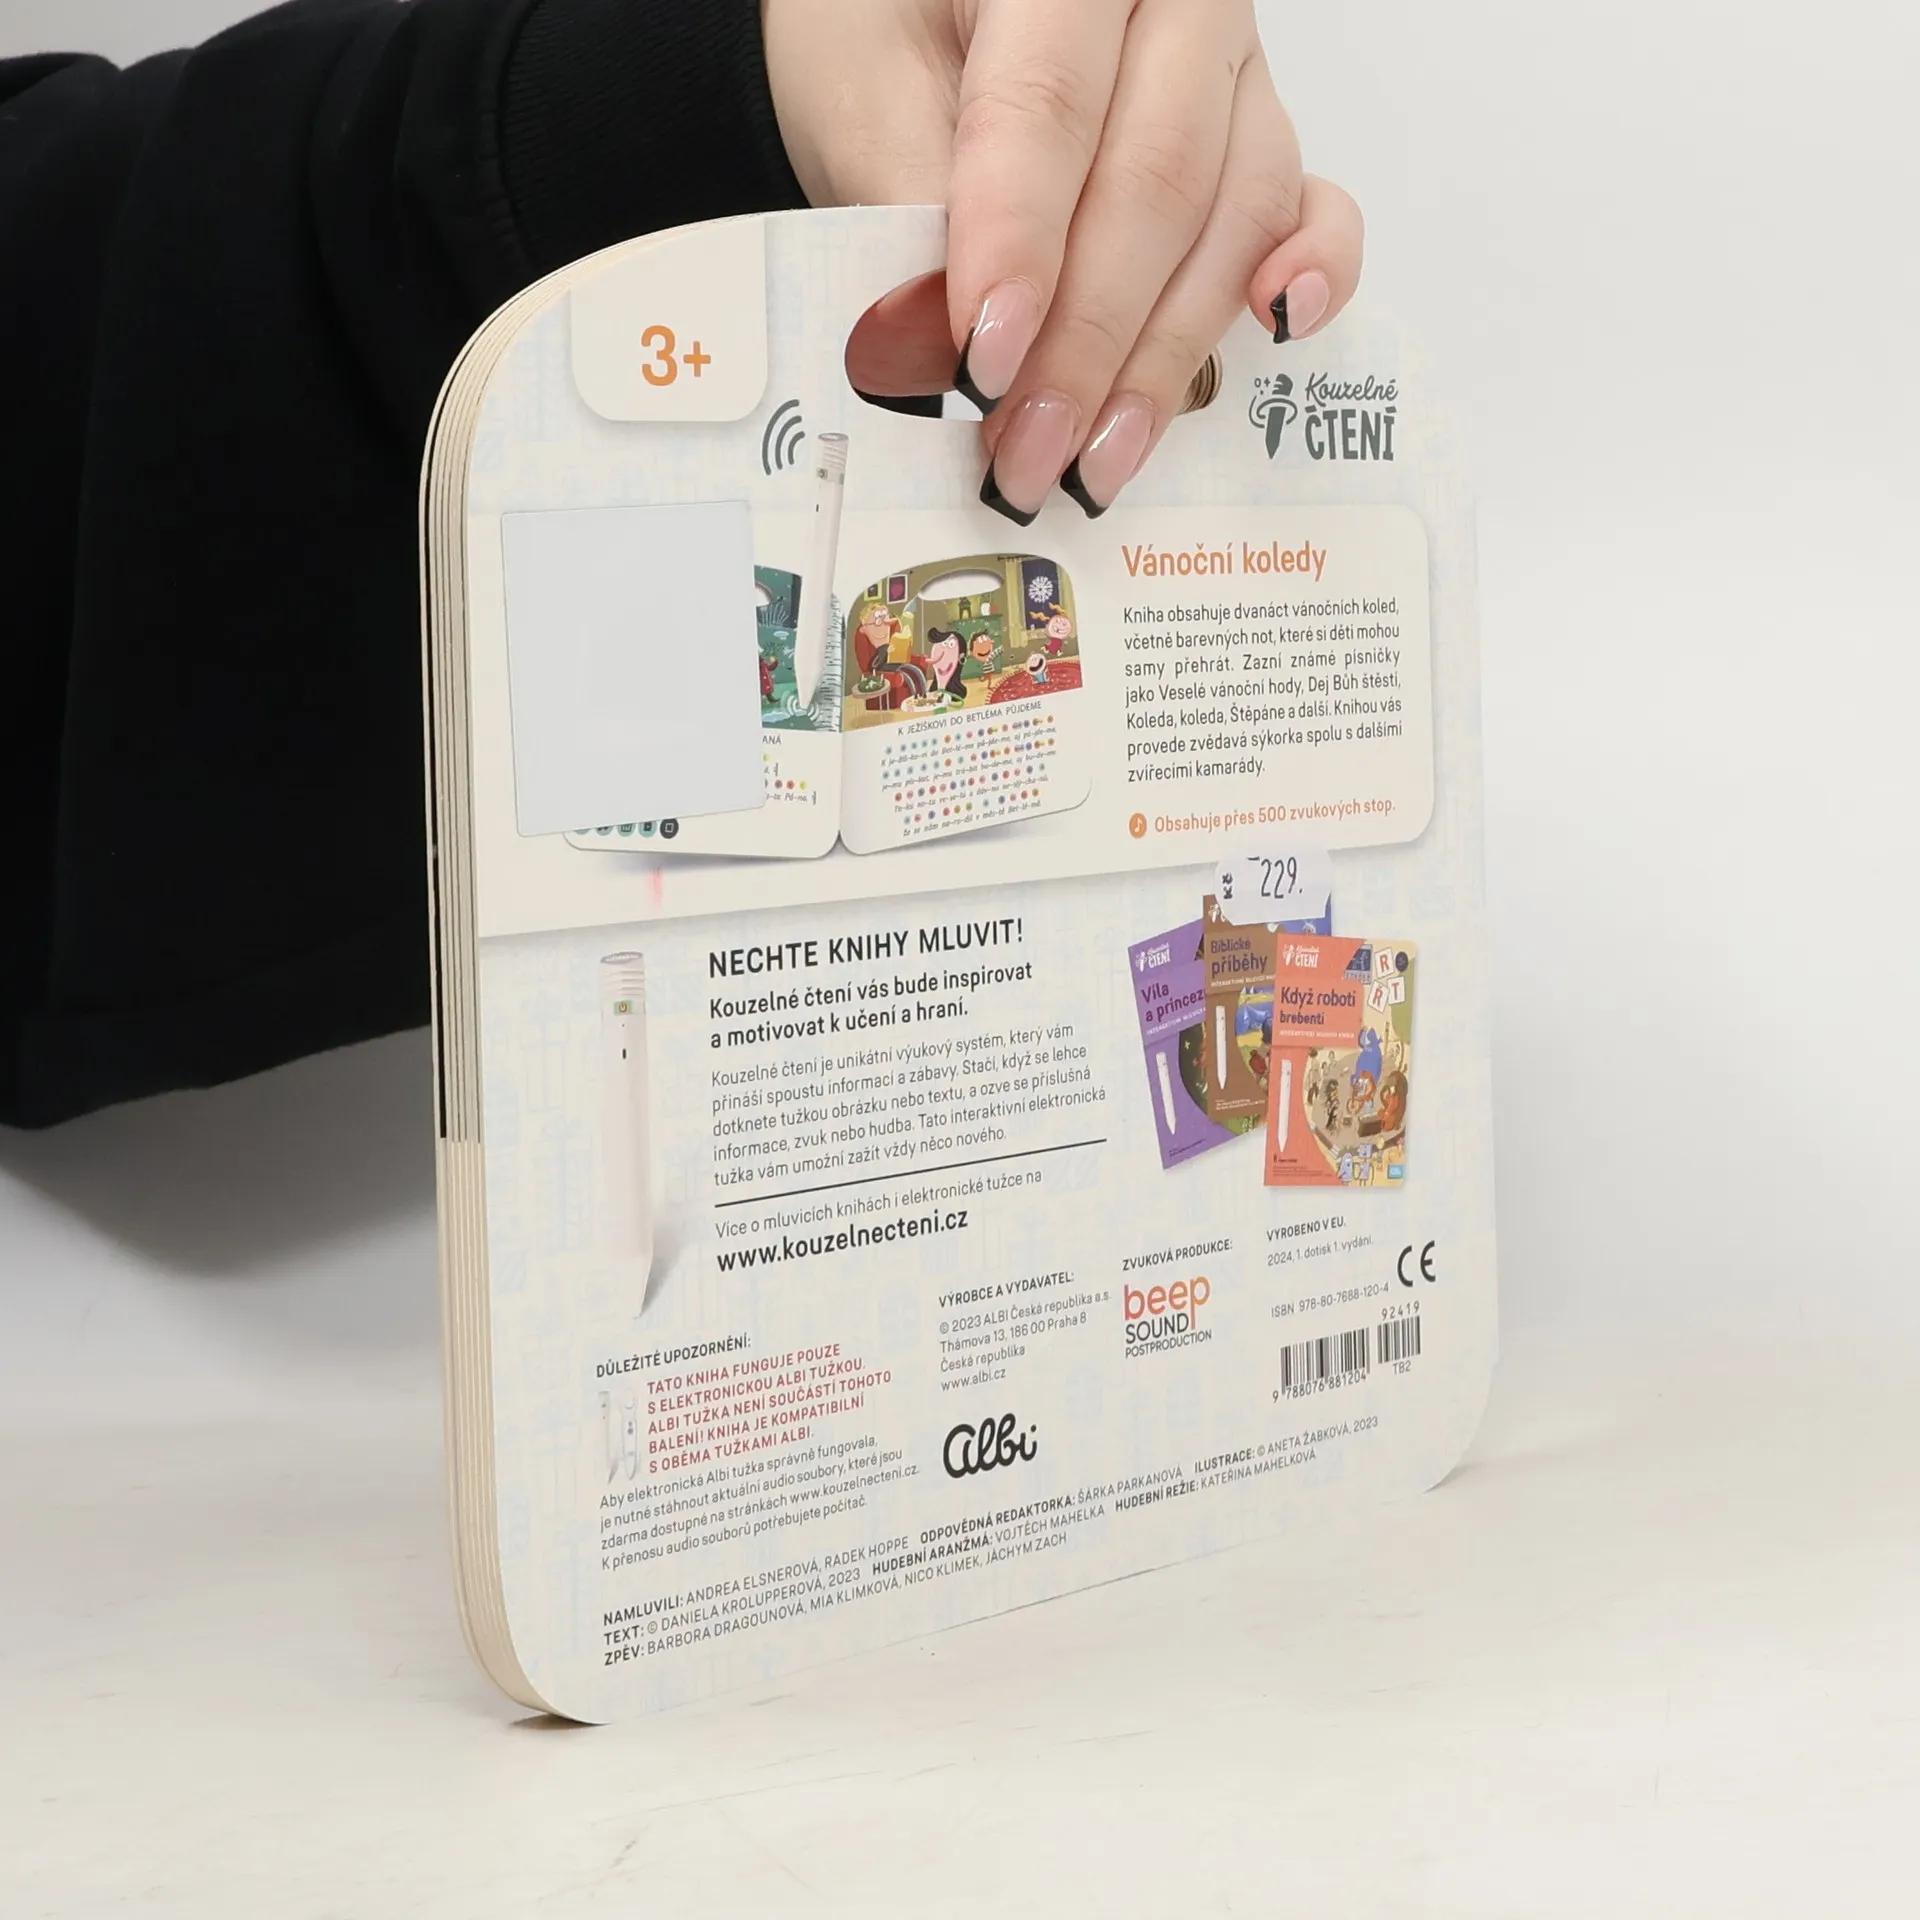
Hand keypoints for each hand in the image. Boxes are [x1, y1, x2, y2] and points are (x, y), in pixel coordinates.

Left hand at [763, 0, 1363, 520]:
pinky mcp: (1257, 142)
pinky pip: (1304, 207)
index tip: (981, 362)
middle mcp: (1173, 3)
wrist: (921, 24)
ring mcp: (1230, 73)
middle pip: (1154, 182)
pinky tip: (1279, 326)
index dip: (1019, 246)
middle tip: (1026, 449)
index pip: (1049, 107)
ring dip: (1162, 359)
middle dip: (1085, 343)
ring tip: (1094, 459)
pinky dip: (1310, 271)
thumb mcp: (862, 97)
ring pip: (1229, 218)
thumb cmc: (889, 38)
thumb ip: (902, 213)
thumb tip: (934, 356)